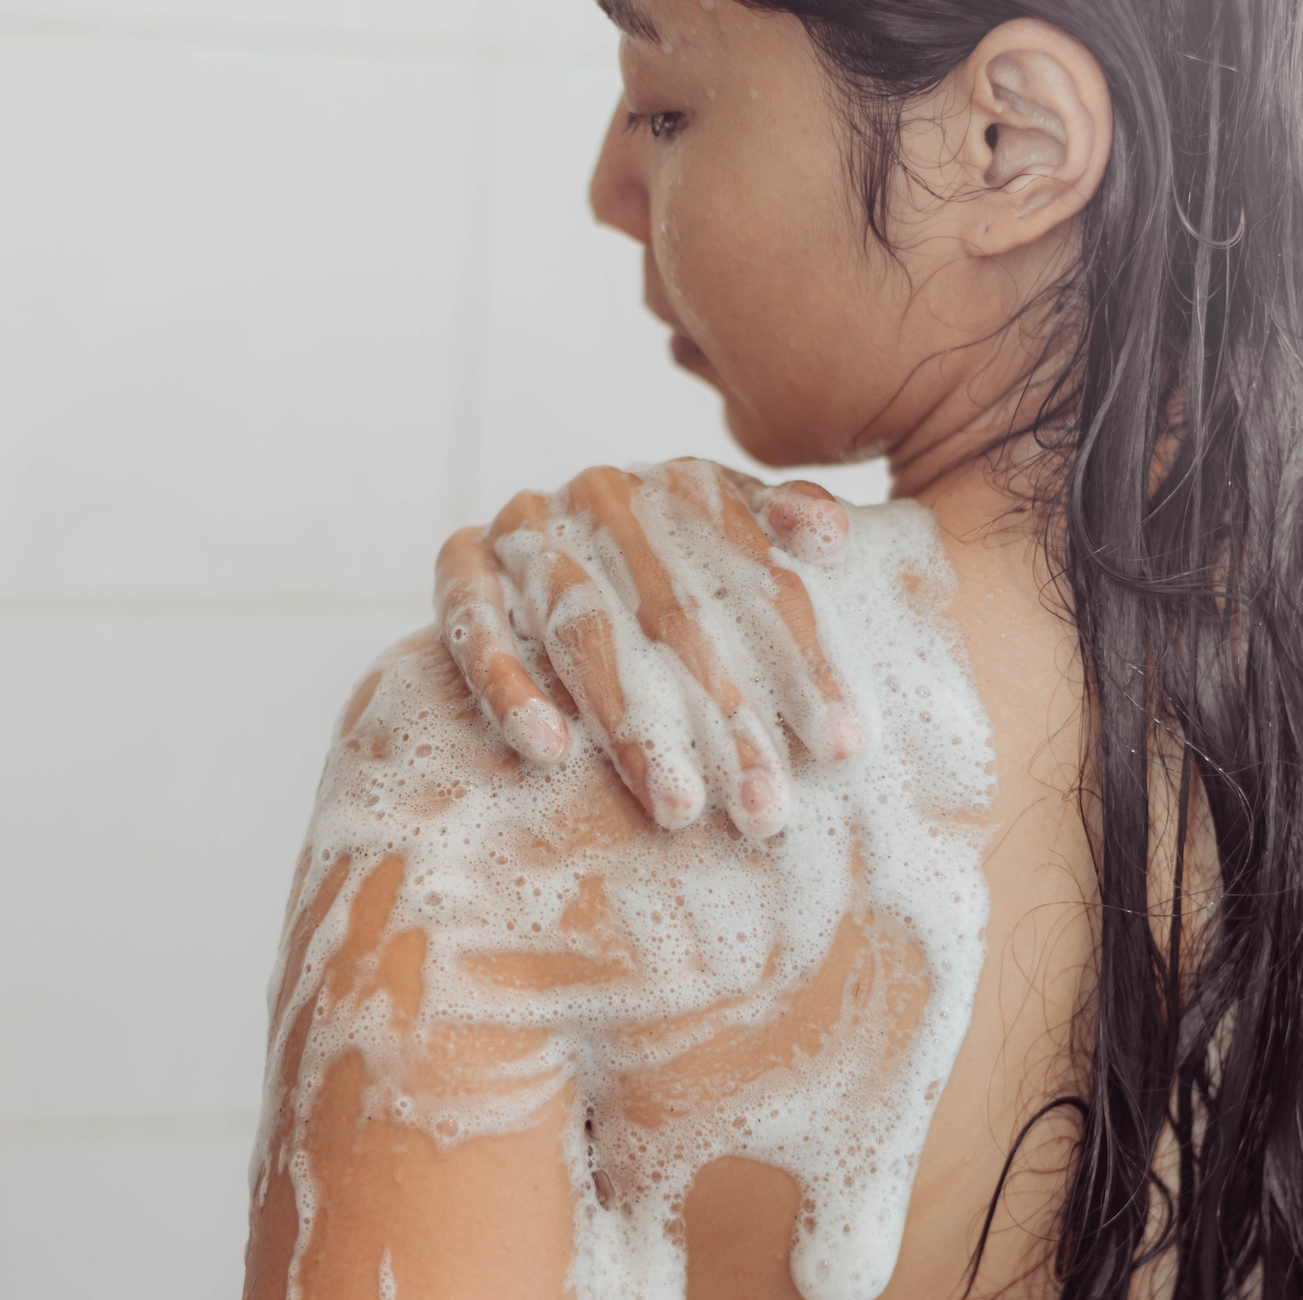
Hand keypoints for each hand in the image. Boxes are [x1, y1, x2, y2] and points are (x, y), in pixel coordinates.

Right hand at [433, 458, 864, 837]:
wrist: (550, 553)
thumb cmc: (673, 574)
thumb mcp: (735, 546)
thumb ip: (783, 535)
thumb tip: (831, 535)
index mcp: (687, 486)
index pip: (759, 578)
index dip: (806, 662)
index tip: (843, 746)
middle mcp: (606, 495)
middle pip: (679, 619)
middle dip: (730, 723)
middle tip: (765, 810)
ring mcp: (528, 526)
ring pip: (586, 634)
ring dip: (631, 728)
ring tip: (676, 807)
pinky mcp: (458, 565)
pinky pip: (476, 627)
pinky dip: (509, 686)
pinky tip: (550, 751)